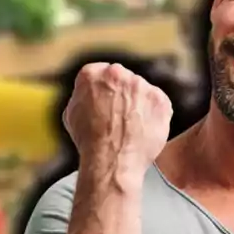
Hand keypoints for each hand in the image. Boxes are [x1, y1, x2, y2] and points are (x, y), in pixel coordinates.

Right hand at [63, 63, 171, 180]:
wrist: (111, 160)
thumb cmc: (89, 141)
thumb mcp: (72, 113)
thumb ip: (83, 95)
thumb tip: (90, 92)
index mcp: (92, 73)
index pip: (101, 74)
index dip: (104, 91)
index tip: (105, 103)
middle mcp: (118, 74)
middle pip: (123, 79)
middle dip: (122, 94)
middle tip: (119, 117)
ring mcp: (142, 86)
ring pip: (142, 91)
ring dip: (139, 104)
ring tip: (131, 127)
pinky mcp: (160, 100)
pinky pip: (159, 104)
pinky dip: (154, 115)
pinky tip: (144, 130)